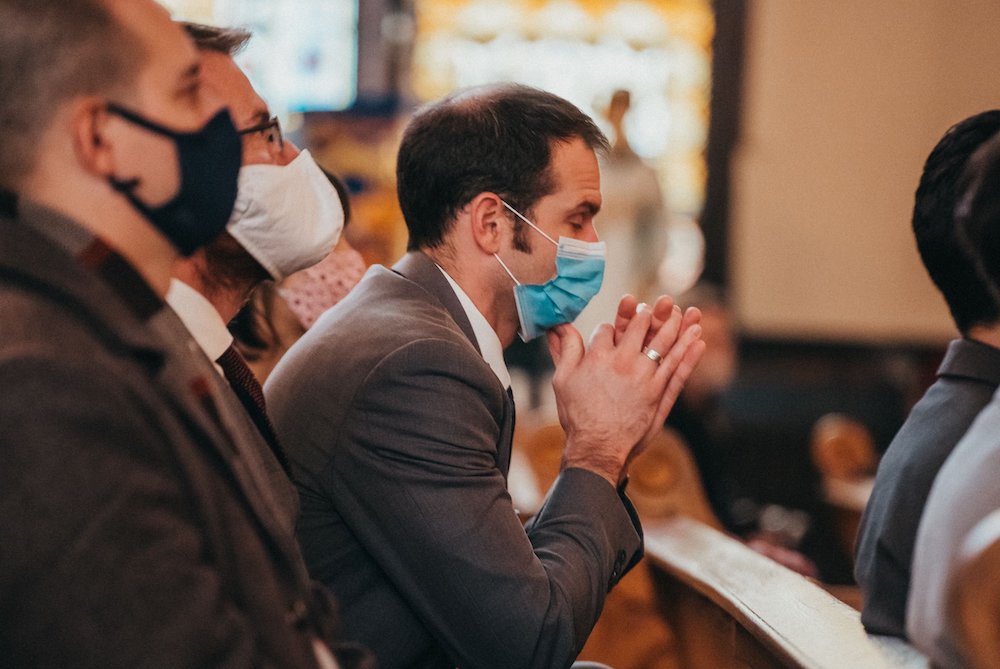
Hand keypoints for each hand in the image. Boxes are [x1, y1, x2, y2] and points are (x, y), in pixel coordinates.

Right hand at [546, 305, 703, 486]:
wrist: (598, 446)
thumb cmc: (577, 416)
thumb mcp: (562, 379)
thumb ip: (564, 350)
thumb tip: (558, 326)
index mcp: (597, 356)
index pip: (607, 329)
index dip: (609, 328)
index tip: (610, 332)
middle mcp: (622, 361)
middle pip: (638, 327)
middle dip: (646, 313)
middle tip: (653, 306)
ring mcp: (643, 375)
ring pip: (663, 342)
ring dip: (673, 324)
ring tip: (680, 312)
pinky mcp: (658, 391)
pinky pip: (677, 366)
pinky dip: (688, 351)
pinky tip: (697, 336)